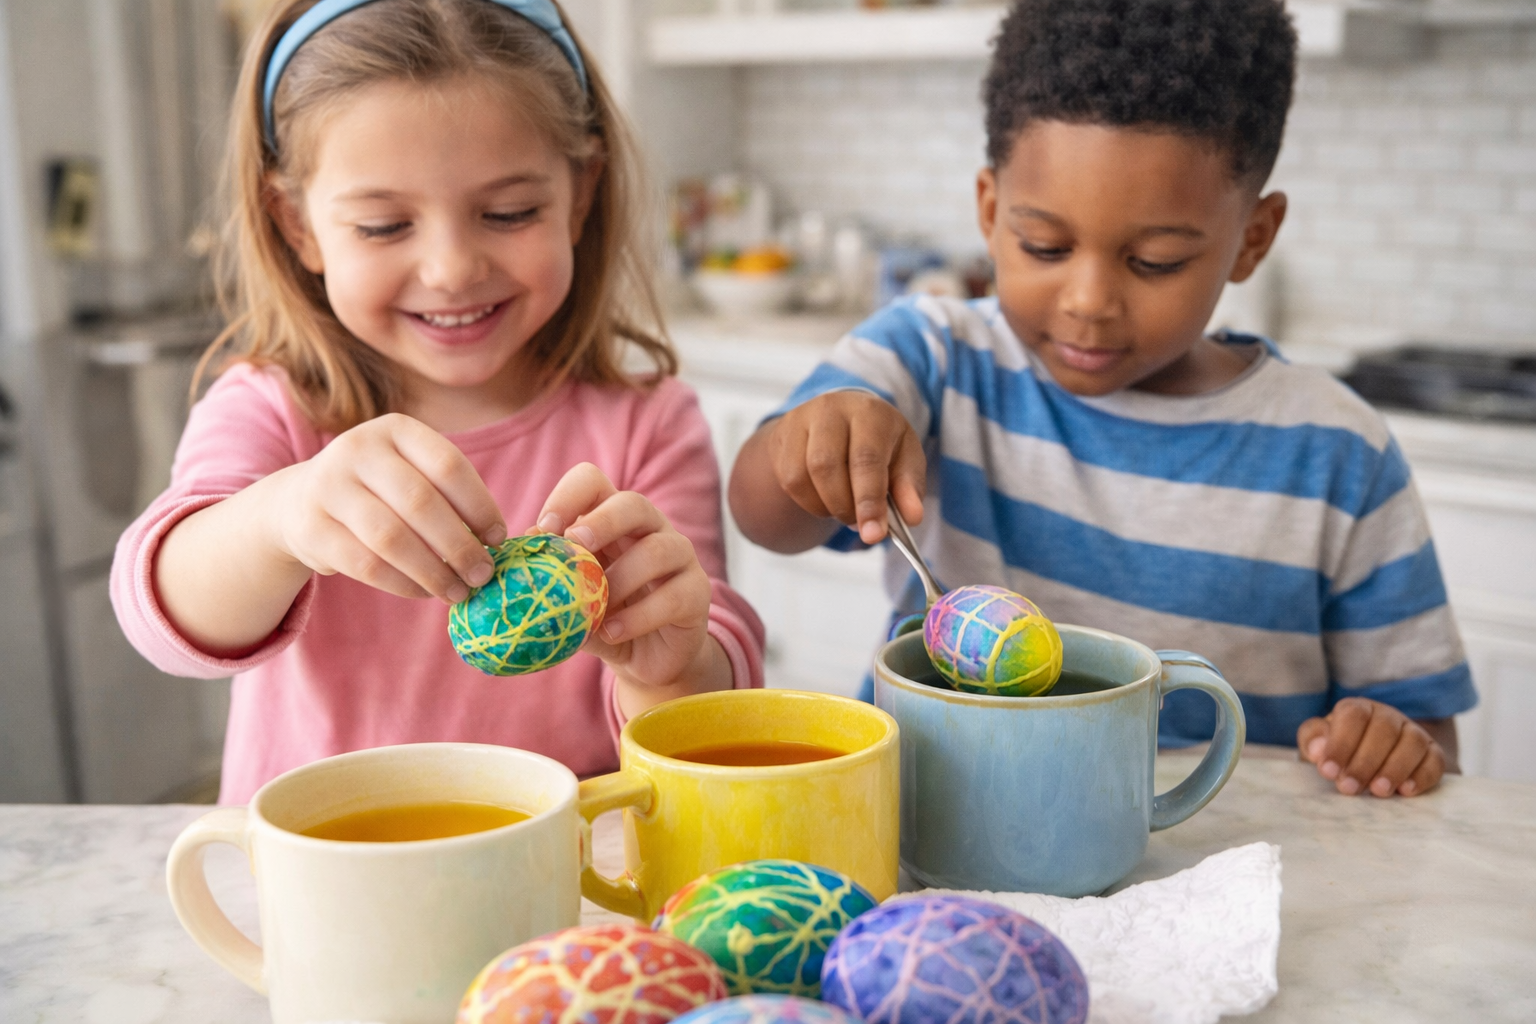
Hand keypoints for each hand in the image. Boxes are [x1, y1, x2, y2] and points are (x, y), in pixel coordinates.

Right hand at [269, 413, 505, 602]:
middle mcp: (358, 449)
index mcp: (396, 429)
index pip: (449, 466)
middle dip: (460, 545)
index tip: (499, 539)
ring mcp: (328, 486)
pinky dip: (403, 584)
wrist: (300, 501)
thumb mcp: (410, 472)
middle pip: (421, 503)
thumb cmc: (379, 490)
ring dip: (433, 572)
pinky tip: (425, 592)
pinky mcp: (311, 528)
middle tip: (483, 574)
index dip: (480, 506)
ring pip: (392, 538)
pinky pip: (366, 565)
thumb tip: (494, 545)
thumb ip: (447, 496)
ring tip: (459, 591)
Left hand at [535, 463, 728, 699]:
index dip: (569, 496)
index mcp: (613, 520)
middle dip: (602, 521)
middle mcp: (651, 529)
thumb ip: (552, 580)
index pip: (593, 482)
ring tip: (596, 610)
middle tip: (575, 545)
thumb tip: (518, 560)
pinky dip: (637, 617)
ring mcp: (680, 558)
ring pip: (658, 549)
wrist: (648, 660)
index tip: (545, 527)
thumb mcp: (573, 598)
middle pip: (633, 503)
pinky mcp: (698, 593)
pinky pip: (672, 596)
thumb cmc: (606, 617)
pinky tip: (612, 632)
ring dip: (620, 579)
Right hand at [766, 391, 925, 544]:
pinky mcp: (782, 437)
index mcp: (870, 412)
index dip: (869, 501)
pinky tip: (825, 499)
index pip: (866, 458)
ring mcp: (800, 421)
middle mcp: (831, 410)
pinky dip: (808, 502)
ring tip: (844, 509)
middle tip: (860, 525)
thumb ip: (909, 488)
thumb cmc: (878, 442)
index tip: (873, 534)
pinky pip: (788, 481)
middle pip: (826, 466)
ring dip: (825, 506)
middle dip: (844, 507)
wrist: (842, 418)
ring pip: (802, 476)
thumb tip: (912, 517)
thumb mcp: (904, 458)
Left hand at [1297, 698, 1445, 796]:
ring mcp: (1413, 733)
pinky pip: (1434, 760)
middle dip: (1365, 761)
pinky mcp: (1432, 753)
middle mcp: (1388, 717)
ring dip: (1395, 768)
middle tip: (1349, 788)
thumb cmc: (1338, 751)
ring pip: (1413, 742)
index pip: (1353, 715)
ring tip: (1378, 791)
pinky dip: (1422, 776)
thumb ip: (1313, 740)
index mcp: (1358, 709)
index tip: (1328, 771)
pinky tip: (1406, 791)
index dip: (1340, 743)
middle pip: (1383, 729)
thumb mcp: (1318, 743)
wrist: (1368, 762)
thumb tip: (1317, 749)